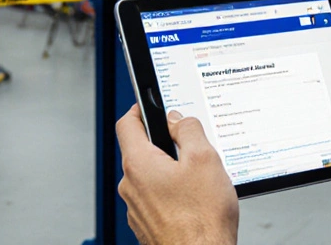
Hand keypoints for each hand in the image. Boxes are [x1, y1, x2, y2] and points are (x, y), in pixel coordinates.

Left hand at [116, 105, 238, 244]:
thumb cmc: (201, 221)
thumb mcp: (205, 160)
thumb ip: (188, 130)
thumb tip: (178, 119)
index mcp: (139, 164)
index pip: (126, 123)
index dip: (139, 108)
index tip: (150, 105)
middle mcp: (131, 186)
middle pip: (141, 150)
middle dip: (163, 144)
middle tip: (189, 146)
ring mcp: (137, 208)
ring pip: (150, 177)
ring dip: (169, 172)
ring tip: (198, 181)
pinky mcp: (147, 225)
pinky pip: (156, 199)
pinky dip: (171, 194)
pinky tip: (194, 202)